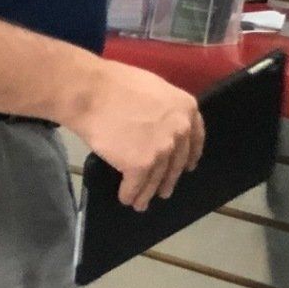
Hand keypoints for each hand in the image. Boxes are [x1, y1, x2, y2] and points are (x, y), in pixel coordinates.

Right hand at [67, 62, 205, 210]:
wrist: (93, 92)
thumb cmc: (118, 85)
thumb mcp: (156, 90)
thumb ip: (166, 111)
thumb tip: (163, 125)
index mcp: (187, 108)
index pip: (195, 138)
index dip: (190, 156)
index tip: (188, 167)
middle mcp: (180, 130)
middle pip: (176, 162)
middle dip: (168, 179)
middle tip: (164, 191)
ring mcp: (162, 149)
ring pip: (156, 178)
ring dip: (147, 193)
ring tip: (141, 202)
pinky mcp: (140, 164)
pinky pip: (136, 185)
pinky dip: (130, 194)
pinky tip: (126, 198)